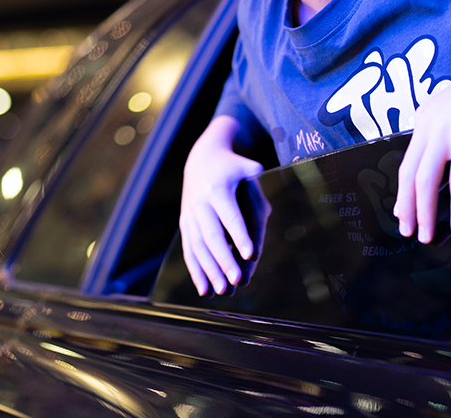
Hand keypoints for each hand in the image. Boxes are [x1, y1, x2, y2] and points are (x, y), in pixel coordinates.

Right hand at [180, 116, 264, 295]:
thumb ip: (259, 185)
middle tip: (237, 281)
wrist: (201, 159)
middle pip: (212, 236)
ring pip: (198, 247)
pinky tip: (205, 290)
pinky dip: (195, 271)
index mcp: (218, 189)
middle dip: (224, 260)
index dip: (240, 235)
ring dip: (209, 271)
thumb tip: (265, 199)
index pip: (230, 215)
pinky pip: (189, 250)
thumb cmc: (232, 167)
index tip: (250, 254)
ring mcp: (190, 215)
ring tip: (223, 291)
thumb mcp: (247, 166)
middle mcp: (200, 203)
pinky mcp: (185, 224)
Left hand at [394, 40, 450, 242]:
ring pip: (426, 180)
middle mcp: (428, 122)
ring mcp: (444, 128)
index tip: (401, 213)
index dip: (402, 191)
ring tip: (428, 237)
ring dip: (426, 212)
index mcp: (425, 117)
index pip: (407, 161)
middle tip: (408, 232)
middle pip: (409, 174)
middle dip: (407, 207)